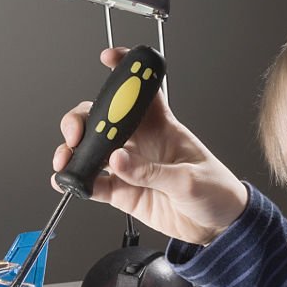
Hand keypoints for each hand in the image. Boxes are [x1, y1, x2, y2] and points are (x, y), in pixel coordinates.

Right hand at [53, 47, 248, 245]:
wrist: (217, 227)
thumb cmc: (216, 192)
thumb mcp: (190, 179)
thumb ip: (152, 172)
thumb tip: (118, 160)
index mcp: (163, 127)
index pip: (142, 91)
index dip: (126, 70)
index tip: (109, 59)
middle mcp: (141, 143)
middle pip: (103, 119)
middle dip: (82, 120)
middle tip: (77, 134)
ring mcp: (129, 167)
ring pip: (92, 150)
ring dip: (74, 151)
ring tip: (68, 161)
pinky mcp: (123, 192)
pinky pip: (95, 183)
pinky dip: (77, 181)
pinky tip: (69, 181)